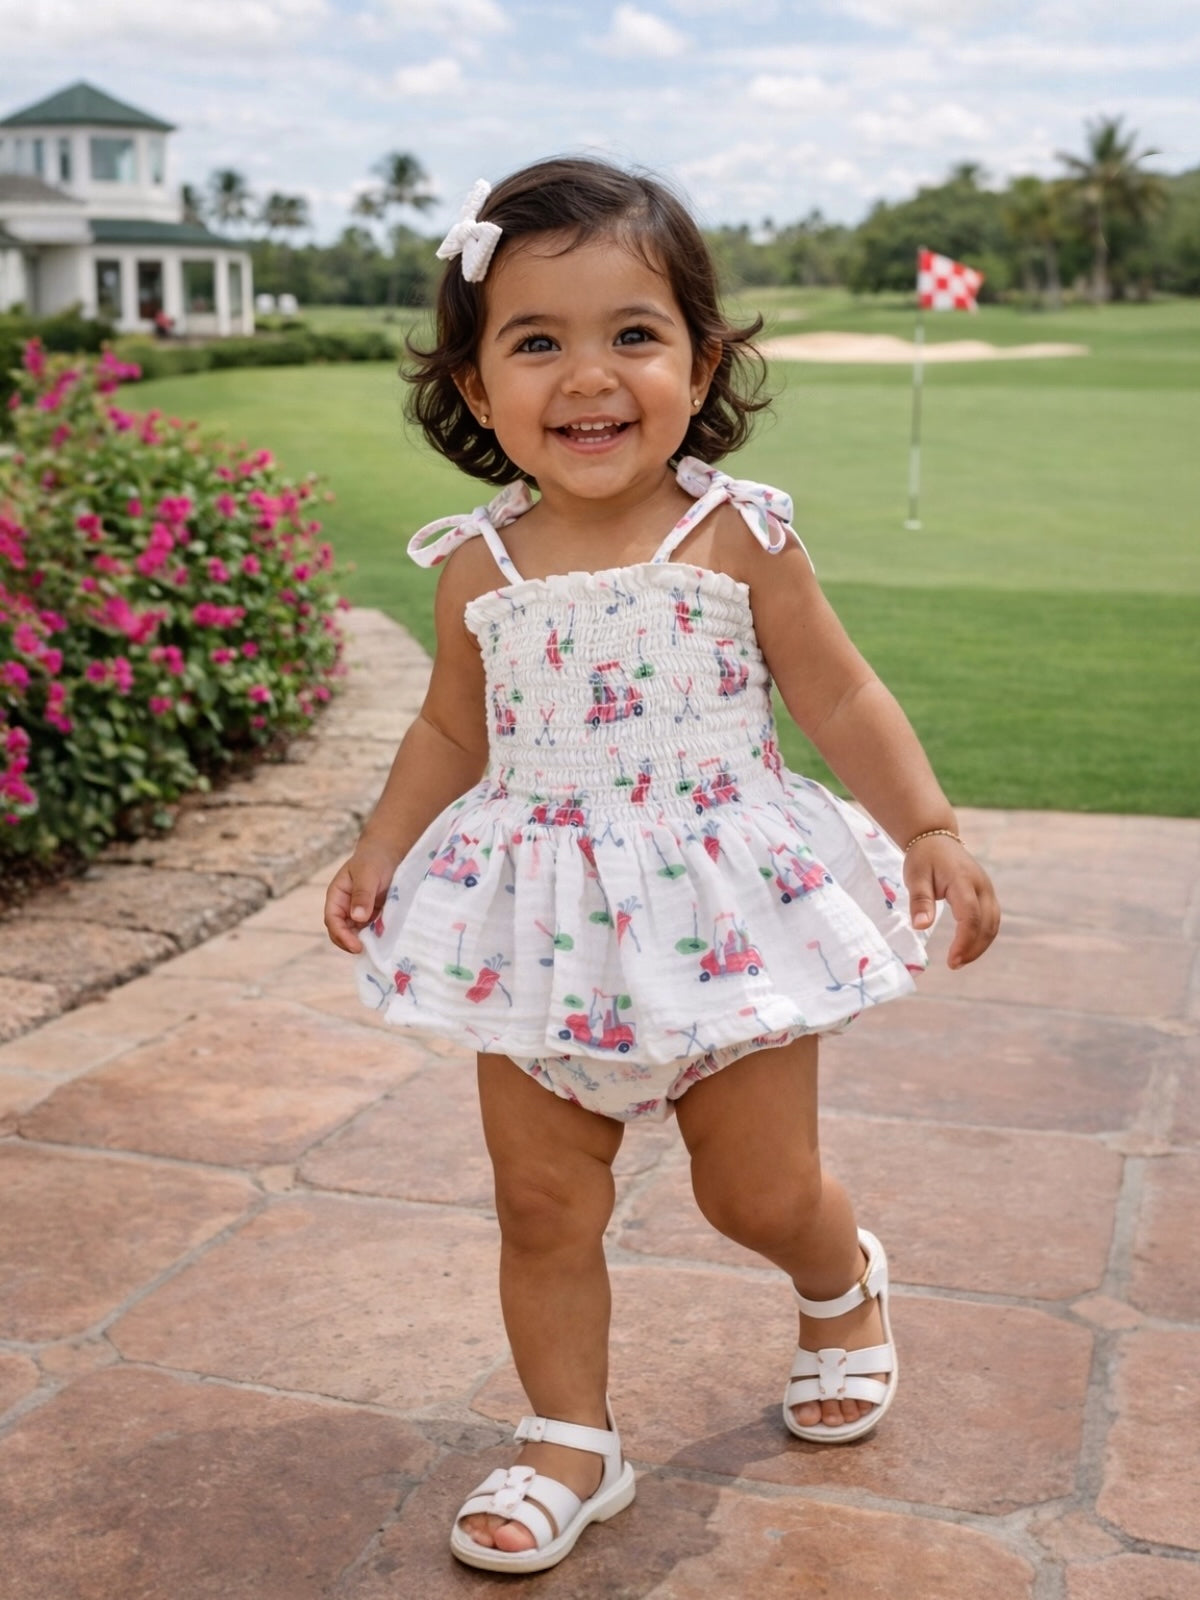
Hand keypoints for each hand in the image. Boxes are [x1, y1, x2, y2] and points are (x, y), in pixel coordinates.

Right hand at [323, 841, 399, 953]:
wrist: (389, 853)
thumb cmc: (374, 860)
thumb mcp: (368, 874)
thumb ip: (362, 895)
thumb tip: (357, 918)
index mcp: (337, 896)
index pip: (332, 920)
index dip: (341, 935)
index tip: (355, 946)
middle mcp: (345, 907)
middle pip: (341, 931)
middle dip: (351, 943)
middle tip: (367, 951)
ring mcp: (359, 913)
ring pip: (356, 934)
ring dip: (365, 941)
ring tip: (378, 947)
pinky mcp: (373, 915)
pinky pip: (371, 930)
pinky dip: (376, 936)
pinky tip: (385, 940)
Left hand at [904, 838, 999, 969]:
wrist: (936, 838)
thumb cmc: (923, 858)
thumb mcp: (915, 877)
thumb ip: (920, 901)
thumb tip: (920, 927)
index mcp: (963, 881)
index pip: (970, 916)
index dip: (964, 941)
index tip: (952, 960)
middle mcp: (982, 886)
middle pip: (987, 924)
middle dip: (973, 948)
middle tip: (954, 964)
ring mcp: (988, 890)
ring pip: (993, 924)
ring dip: (980, 945)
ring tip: (960, 960)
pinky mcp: (987, 894)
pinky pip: (991, 919)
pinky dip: (983, 936)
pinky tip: (968, 947)